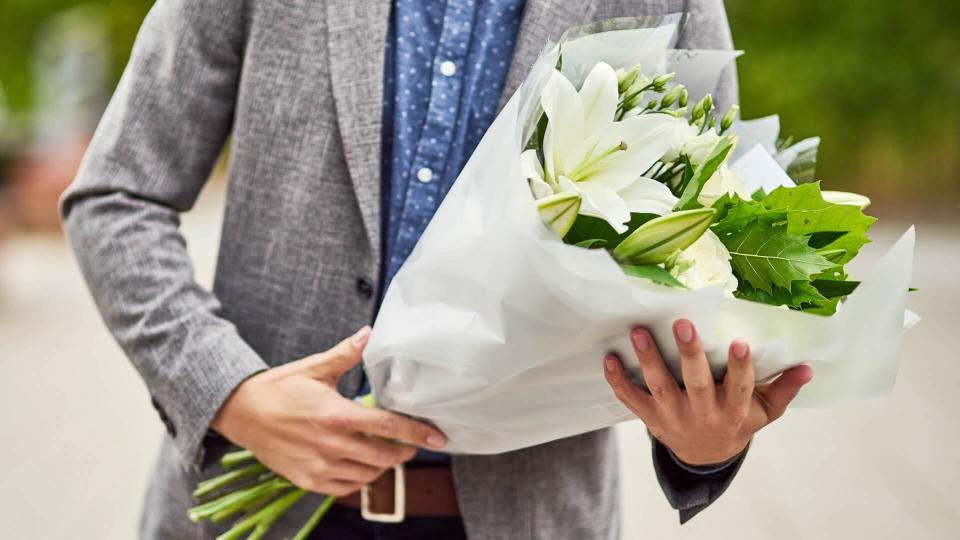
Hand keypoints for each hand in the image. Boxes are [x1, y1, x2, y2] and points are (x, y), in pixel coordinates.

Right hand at [212, 326, 446, 495]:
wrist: (241, 413)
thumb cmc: (279, 388)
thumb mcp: (315, 368)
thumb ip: (346, 355)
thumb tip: (370, 333)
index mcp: (337, 415)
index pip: (388, 427)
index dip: (417, 432)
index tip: (439, 437)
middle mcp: (331, 445)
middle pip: (385, 457)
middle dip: (404, 451)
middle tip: (410, 442)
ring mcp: (319, 466)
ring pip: (368, 475)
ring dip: (383, 466)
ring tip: (385, 451)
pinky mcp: (308, 480)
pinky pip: (346, 487)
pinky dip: (359, 478)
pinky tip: (360, 464)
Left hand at [603, 319, 812, 465]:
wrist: (706, 457)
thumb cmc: (738, 423)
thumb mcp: (765, 412)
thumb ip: (784, 389)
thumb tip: (807, 367)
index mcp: (734, 411)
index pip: (739, 388)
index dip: (739, 367)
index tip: (739, 343)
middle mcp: (703, 414)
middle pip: (696, 383)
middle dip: (689, 354)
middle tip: (682, 324)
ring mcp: (674, 417)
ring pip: (660, 388)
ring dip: (649, 360)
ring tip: (639, 332)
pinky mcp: (651, 418)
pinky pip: (631, 400)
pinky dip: (618, 381)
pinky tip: (609, 358)